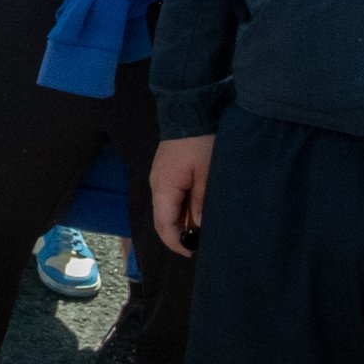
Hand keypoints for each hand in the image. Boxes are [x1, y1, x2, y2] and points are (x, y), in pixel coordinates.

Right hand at [151, 134, 214, 258]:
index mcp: (164, 187)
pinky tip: (197, 209)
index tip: (193, 253)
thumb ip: (201, 201)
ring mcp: (160, 176)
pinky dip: (181, 207)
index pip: (163, 225)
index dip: (176, 243)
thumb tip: (198, 226)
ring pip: (167, 208)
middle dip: (179, 234)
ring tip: (202, 229)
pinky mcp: (167, 169)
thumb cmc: (200, 142)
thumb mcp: (206, 173)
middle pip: (163, 219)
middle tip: (200, 244)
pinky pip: (170, 196)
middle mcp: (157, 184)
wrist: (189, 110)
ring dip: (181, 221)